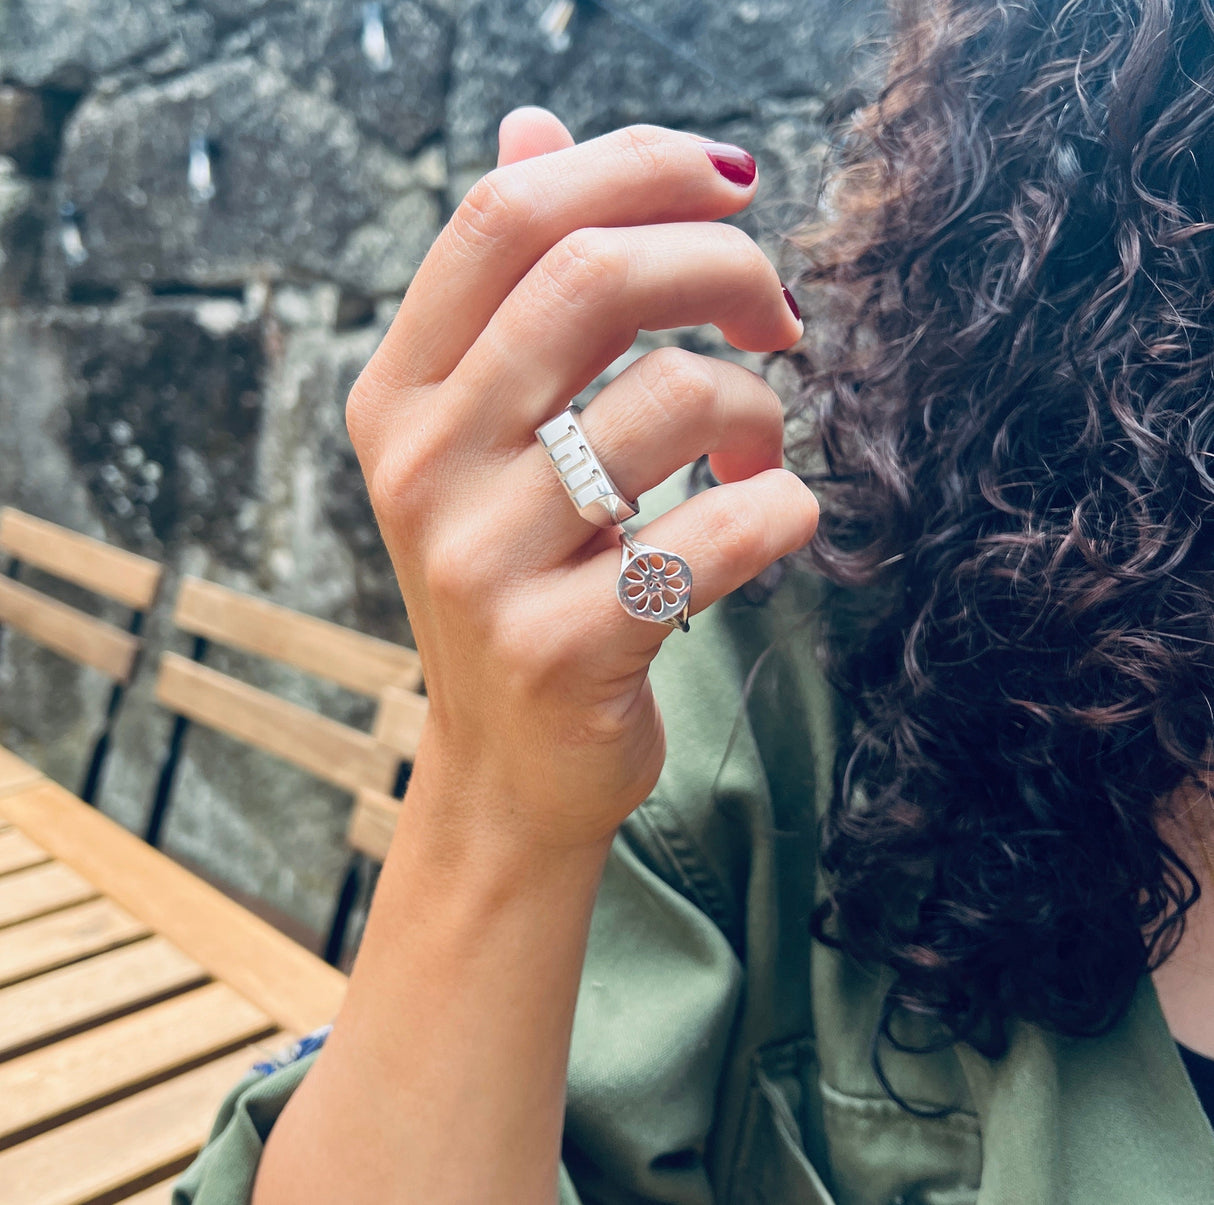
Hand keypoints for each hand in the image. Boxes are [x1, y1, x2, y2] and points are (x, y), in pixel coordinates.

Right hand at [346, 107, 818, 855]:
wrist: (511, 765)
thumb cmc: (520, 580)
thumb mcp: (484, 434)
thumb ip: (512, 286)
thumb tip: (534, 124)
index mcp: (400, 394)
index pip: (507, 218)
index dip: (634, 166)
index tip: (730, 184)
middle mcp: (422, 466)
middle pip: (593, 281)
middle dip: (724, 264)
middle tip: (779, 311)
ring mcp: (482, 562)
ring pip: (674, 401)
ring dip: (760, 412)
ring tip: (759, 454)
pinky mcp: (562, 649)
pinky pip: (720, 535)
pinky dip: (785, 511)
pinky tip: (771, 522)